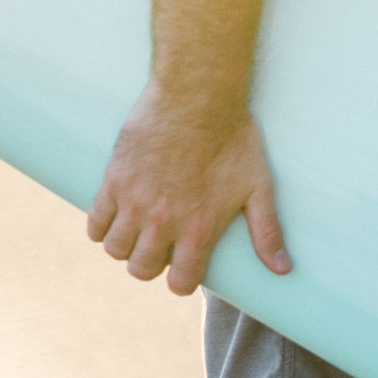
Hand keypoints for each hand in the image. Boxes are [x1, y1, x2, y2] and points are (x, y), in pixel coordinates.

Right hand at [86, 83, 290, 297]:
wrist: (198, 95)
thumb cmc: (233, 138)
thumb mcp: (258, 186)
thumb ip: (267, 232)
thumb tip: (282, 269)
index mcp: (198, 228)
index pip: (180, 282)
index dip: (182, 280)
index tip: (184, 267)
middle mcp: (163, 221)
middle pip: (141, 269)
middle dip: (151, 264)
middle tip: (159, 247)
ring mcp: (134, 201)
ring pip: (115, 250)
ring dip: (126, 247)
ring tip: (138, 231)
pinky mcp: (114, 180)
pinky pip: (95, 222)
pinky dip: (101, 227)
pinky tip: (115, 218)